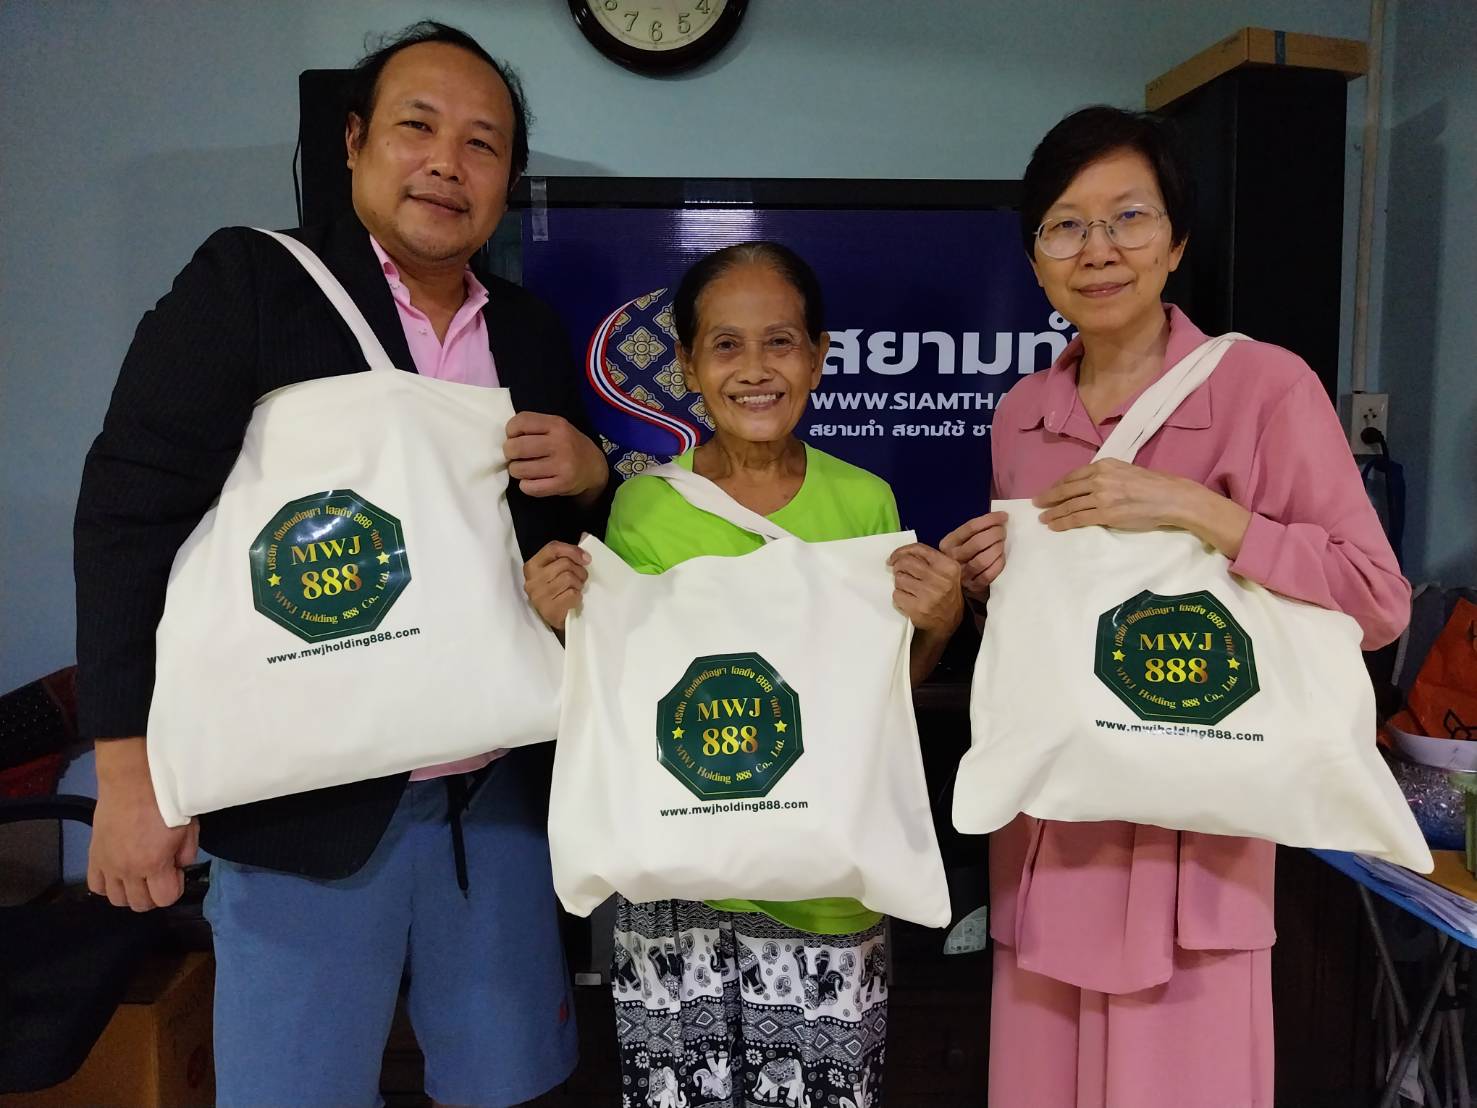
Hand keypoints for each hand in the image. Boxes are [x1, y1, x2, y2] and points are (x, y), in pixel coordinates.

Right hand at [88, 737, 197, 911]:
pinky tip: (119, 872)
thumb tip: (179, 867)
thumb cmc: (166, 801)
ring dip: (131, 891)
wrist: (132, 781)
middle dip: (154, 893)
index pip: (165, 899)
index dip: (174, 888)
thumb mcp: (189, 828)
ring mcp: (107, 864)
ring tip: (140, 874)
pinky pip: (96, 886)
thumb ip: (186, 853)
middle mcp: (127, 870)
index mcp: (153, 863)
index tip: (176, 872)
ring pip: (117, 900)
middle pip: (140, 904)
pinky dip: (108, 885)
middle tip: (160, 872)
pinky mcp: (93, 856)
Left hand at [504, 412, 609, 501]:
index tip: (515, 437)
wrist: (594, 468)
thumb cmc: (569, 445)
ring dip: (516, 471)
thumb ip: (535, 428)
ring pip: (519, 469)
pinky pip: (529, 488)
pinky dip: (525, 486)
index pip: (520, 422)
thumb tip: (506, 439)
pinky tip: (532, 481)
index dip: (510, 431)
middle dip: (509, 453)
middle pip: (516, 447)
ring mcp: (562, 465)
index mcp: (557, 424)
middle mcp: (560, 443)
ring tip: (525, 469)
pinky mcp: (562, 484)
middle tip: (516, 456)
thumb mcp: (557, 428)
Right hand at [523, 540, 590, 630]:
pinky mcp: (549, 609)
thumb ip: (568, 553)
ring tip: (576, 589)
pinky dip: (578, 597)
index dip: (572, 550)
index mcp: (532, 566)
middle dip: (579, 571)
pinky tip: (573, 601)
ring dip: (579, 584)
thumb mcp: (559, 570)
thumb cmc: (558, 591)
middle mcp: (532, 580)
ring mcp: (538, 596)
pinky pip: (572, 595)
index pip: (552, 548)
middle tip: (580, 580)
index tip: (586, 559)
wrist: (556, 619)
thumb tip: (585, 536)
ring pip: (569, 579)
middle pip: (564, 564)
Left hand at [887, 543, 963, 633]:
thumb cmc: (945, 595)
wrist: (948, 623)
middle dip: (898, 568)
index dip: (902, 551)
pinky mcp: (917, 608)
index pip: (919, 549)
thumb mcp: (946, 573)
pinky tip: (908, 601)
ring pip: (899, 579)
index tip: (893, 557)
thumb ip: (928, 561)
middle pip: (905, 563)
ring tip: (909, 590)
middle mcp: (939, 578)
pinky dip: (899, 597)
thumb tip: (900, 555)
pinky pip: (896, 595)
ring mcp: (928, 594)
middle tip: (899, 573)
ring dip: (899, 584)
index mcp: (948, 566)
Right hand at [940, 511, 1007, 602]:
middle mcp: (952, 558)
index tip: (1004, 516)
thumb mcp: (962, 541)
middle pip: (978, 542)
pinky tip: (1002, 557)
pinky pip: (989, 574)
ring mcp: (962, 574)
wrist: (960, 582)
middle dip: (996, 534)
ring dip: (997, 549)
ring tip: (1002, 544)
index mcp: (948, 542)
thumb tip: (999, 517)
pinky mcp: (973, 586)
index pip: (971, 527)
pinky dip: (998, 563)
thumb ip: (975, 531)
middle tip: (1003, 532)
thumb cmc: (965, 555)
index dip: (990, 519)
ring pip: (983, 559)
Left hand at [1034, 459, 1250, 556]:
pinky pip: (1078, 518)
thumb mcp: (1126, 471)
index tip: (1048, 491)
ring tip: (1043, 518)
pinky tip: (1055, 526)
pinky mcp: (1106, 514)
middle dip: (1048, 498)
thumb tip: (1090, 485)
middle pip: (1066, 489)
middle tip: (1036, 504)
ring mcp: (1102, 496)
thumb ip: (1107, 476)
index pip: (1073, 476)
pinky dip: (1063, 522)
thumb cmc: (1153, 485)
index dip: (1057, 485)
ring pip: (1069, 505)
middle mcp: (1099, 478)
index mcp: (1104, 465)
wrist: (1171, 497)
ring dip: (1053, 513)